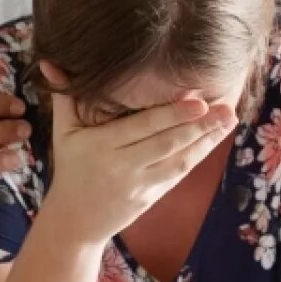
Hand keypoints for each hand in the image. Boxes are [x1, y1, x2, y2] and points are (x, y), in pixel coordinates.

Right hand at [38, 62, 237, 244]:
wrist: (75, 222)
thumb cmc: (70, 168)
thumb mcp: (62, 133)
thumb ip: (65, 96)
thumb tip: (50, 60)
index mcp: (102, 147)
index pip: (143, 128)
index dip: (172, 115)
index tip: (197, 100)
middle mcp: (123, 167)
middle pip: (167, 144)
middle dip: (199, 126)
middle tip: (225, 108)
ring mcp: (141, 184)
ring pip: (179, 161)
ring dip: (207, 141)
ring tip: (229, 120)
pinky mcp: (153, 196)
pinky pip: (179, 174)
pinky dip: (199, 155)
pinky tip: (216, 138)